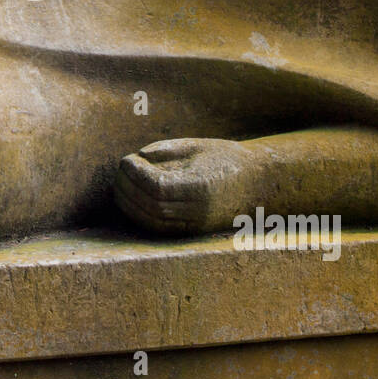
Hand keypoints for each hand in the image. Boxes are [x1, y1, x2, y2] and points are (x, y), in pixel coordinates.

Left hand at [116, 138, 258, 234]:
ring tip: (120, 183)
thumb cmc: (226, 159)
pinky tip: (130, 198)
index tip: (128, 159)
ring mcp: (195, 225)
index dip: (136, 175)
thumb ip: (165, 150)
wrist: (257, 184)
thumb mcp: (196, 146)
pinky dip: (138, 214)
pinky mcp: (191, 232)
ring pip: (151, 221)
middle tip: (121, 170)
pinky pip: (157, 228)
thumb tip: (135, 159)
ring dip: (128, 203)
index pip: (158, 188)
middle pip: (151, 206)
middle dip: (128, 187)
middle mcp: (198, 211)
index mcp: (201, 187)